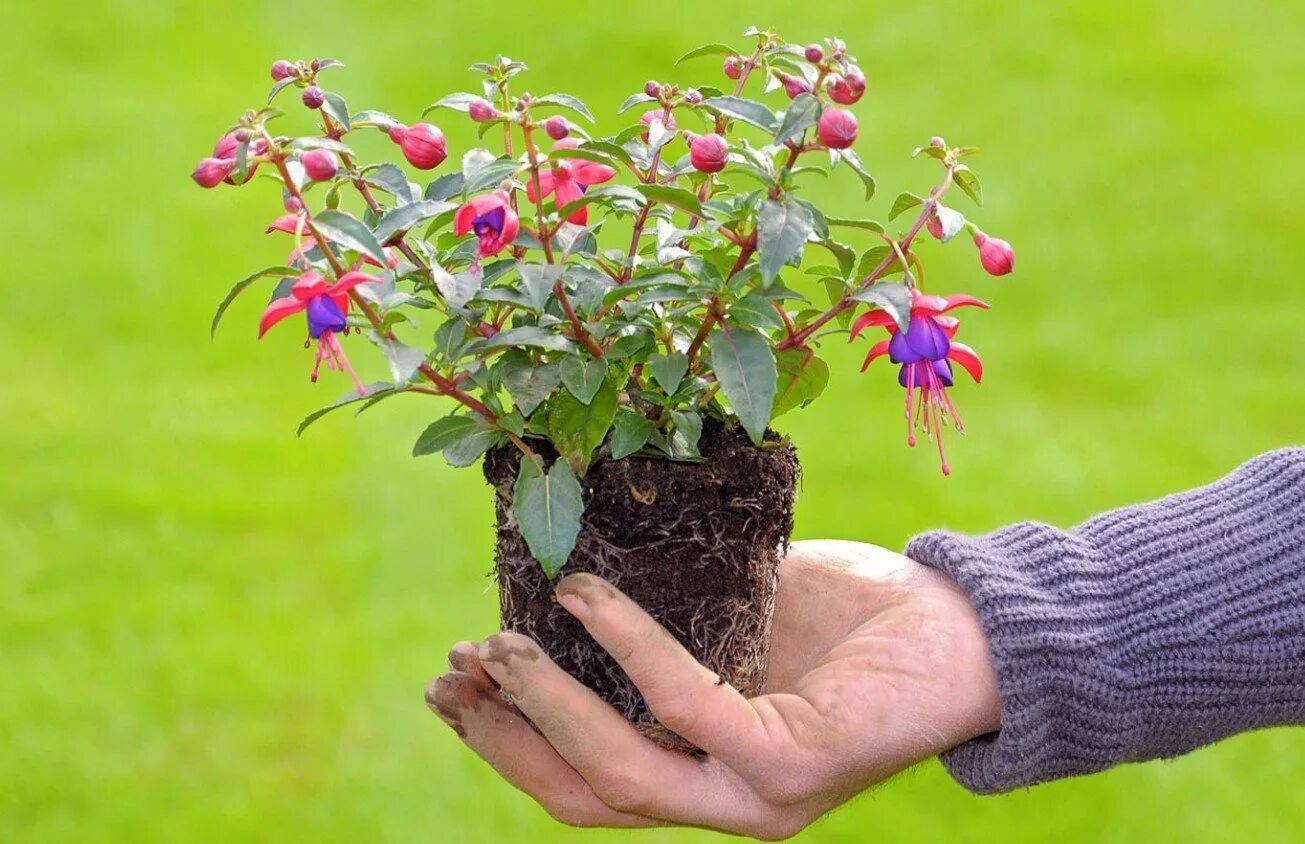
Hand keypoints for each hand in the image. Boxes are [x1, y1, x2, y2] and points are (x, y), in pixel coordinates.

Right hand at [425, 541, 1000, 839]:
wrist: (972, 628)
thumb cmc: (856, 617)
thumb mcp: (736, 615)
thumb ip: (664, 622)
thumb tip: (564, 577)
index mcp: (708, 774)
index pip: (587, 784)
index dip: (510, 745)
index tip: (452, 688)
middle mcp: (727, 802)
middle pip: (585, 797)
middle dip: (506, 739)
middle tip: (452, 670)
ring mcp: (760, 796)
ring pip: (621, 772)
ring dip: (545, 705)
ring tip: (497, 641)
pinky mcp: (795, 766)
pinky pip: (686, 706)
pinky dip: (626, 646)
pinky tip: (585, 594)